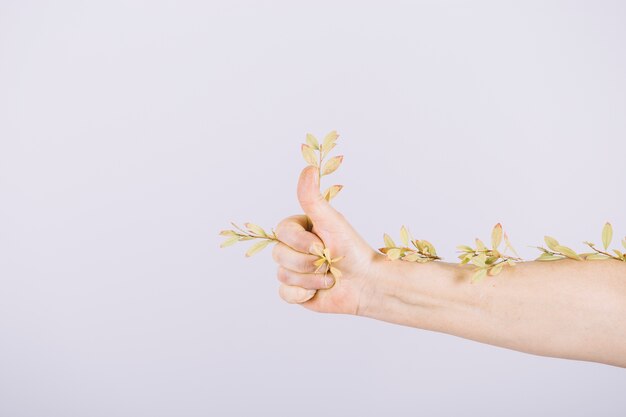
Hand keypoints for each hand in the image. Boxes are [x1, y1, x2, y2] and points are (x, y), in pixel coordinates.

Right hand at [272, 166, 380, 313]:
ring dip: (311, 280)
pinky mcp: (295, 292)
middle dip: (308, 263)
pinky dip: (305, 294)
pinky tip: (320, 291)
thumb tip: (308, 168)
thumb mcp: (331, 221)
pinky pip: (285, 294)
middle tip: (329, 262)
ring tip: (329, 277)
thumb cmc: (352, 250)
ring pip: (283, 275)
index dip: (299, 242)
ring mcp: (292, 270)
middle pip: (279, 255)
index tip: (321, 245)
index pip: (281, 232)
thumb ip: (312, 197)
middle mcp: (293, 248)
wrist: (368, 284)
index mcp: (298, 229)